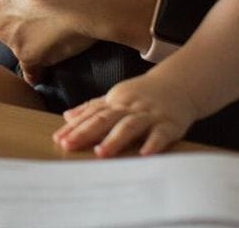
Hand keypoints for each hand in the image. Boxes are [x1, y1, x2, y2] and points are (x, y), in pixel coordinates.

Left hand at [53, 74, 200, 156]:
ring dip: (115, 139)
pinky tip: (144, 154)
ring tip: (101, 153)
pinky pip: (160, 134)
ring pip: (130, 125)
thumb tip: (67, 117)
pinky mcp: (170, 124)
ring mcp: (150, 114)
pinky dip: (153, 144)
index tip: (59, 139)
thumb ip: (93, 108)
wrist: (179, 84)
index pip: (92, 115)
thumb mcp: (117, 98)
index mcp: (116, 102)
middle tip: (69, 145)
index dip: (75, 127)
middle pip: (105, 119)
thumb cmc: (144, 95)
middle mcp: (130, 107)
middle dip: (86, 132)